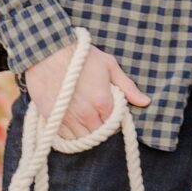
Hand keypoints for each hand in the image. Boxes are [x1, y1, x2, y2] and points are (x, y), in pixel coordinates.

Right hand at [24, 41, 150, 141]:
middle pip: (99, 132)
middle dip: (99, 124)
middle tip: (94, 110)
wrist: (46, 52)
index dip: (111, 115)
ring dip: (85, 130)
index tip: (106, 107)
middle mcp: (87, 115)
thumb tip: (145, 101)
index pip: (113, 122)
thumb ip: (127, 87)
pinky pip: (66, 138)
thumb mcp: (108, 65)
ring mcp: (68, 119)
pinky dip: (70, 133)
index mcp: (103, 102)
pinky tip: (70, 119)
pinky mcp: (53, 121)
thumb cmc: (80, 56)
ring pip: (83, 138)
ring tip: (81, 116)